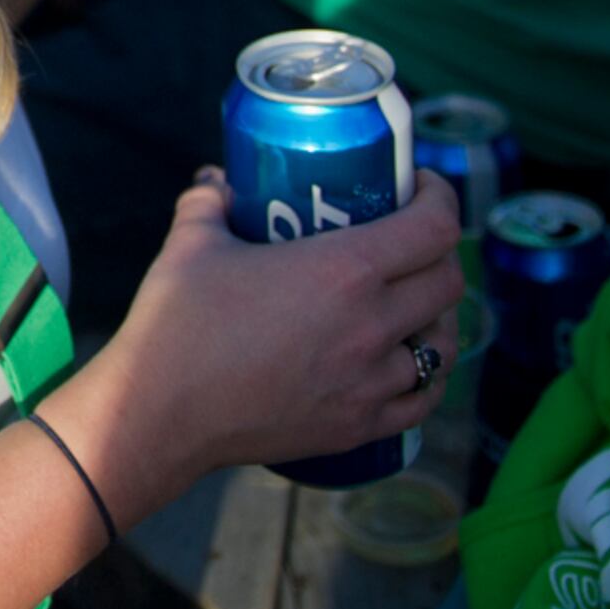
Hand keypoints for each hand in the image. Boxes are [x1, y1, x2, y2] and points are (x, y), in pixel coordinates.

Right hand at [91, 169, 463, 490]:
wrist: (161, 413)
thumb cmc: (177, 324)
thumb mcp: (190, 243)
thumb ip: (209, 201)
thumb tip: (218, 182)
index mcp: (344, 271)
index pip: (435, 227)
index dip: (439, 196)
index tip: (417, 185)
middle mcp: (372, 325)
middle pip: (449, 282)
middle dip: (439, 251)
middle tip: (409, 240)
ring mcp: (370, 383)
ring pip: (443, 346)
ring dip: (437, 317)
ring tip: (411, 305)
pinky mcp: (358, 426)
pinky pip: (422, 400)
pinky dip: (424, 377)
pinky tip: (405, 364)